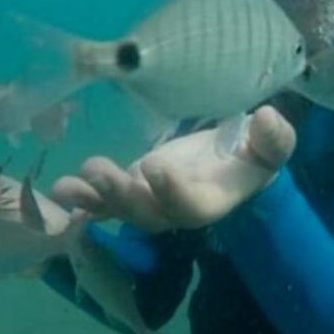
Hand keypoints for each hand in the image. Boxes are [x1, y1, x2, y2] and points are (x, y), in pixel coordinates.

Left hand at [51, 105, 295, 232]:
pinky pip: (104, 201)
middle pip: (147, 215)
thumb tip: (268, 118)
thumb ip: (273, 139)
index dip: (171, 193)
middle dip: (121, 196)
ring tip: (67, 185)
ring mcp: (149, 202)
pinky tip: (60, 189)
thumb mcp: (271, 145)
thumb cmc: (251, 154)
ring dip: (93, 198)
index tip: (154, 167)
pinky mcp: (131, 190)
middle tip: (100, 171)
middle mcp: (175, 210)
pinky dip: (82, 198)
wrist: (231, 163)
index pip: (190, 207)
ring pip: (119, 209)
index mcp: (211, 201)